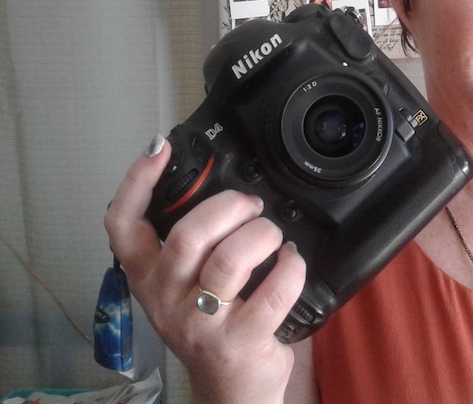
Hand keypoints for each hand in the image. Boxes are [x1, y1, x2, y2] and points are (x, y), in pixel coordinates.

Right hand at [105, 136, 306, 403]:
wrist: (230, 390)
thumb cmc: (213, 327)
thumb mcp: (184, 284)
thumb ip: (191, 242)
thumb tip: (219, 187)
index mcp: (148, 278)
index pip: (123, 225)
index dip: (137, 182)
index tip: (160, 149)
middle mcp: (167, 300)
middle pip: (189, 235)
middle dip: (229, 207)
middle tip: (251, 206)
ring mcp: (202, 323)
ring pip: (230, 260)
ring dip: (262, 235)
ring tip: (273, 236)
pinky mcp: (241, 341)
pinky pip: (274, 290)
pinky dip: (292, 266)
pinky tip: (293, 260)